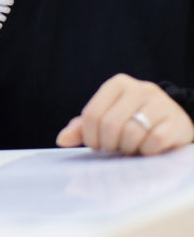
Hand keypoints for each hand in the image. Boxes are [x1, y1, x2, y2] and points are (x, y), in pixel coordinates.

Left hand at [56, 73, 193, 155]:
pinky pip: (154, 142)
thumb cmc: (133, 120)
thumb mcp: (107, 118)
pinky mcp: (175, 121)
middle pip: (110, 125)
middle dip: (109, 144)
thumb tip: (61, 139)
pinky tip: (148, 149)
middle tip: (115, 148)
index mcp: (118, 84)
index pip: (92, 114)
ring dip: (128, 149)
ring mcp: (159, 103)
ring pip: (131, 134)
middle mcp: (139, 88)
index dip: (91, 137)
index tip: (97, 145)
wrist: (174, 120)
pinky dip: (147, 151)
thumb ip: (83, 127)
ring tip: (131, 147)